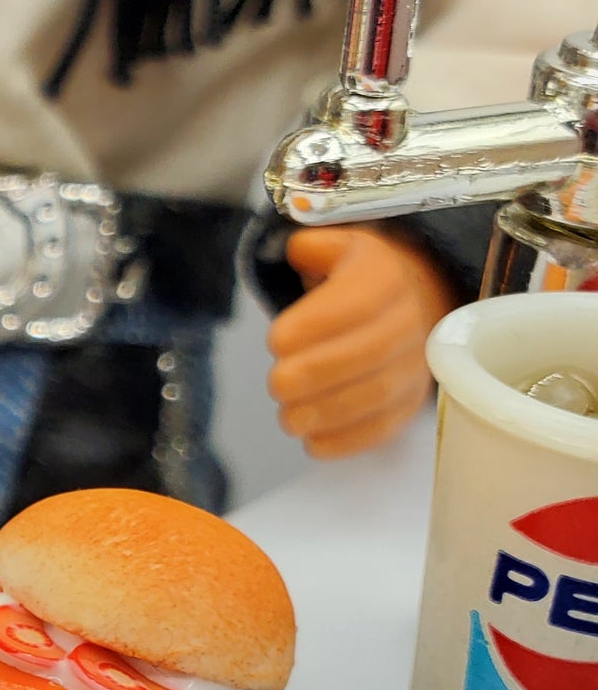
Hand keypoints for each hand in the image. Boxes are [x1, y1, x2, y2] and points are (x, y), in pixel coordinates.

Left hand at [266, 226, 456, 459]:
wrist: (409, 302)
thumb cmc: (356, 278)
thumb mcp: (337, 247)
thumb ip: (313, 246)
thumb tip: (299, 250)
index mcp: (387, 278)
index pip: (357, 303)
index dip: (314, 326)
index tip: (275, 341)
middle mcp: (411, 322)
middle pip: (368, 353)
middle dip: (315, 373)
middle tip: (277, 385)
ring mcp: (415, 366)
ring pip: (378, 394)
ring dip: (328, 412)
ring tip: (288, 418)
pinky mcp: (408, 403)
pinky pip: (386, 426)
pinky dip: (348, 440)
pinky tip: (313, 443)